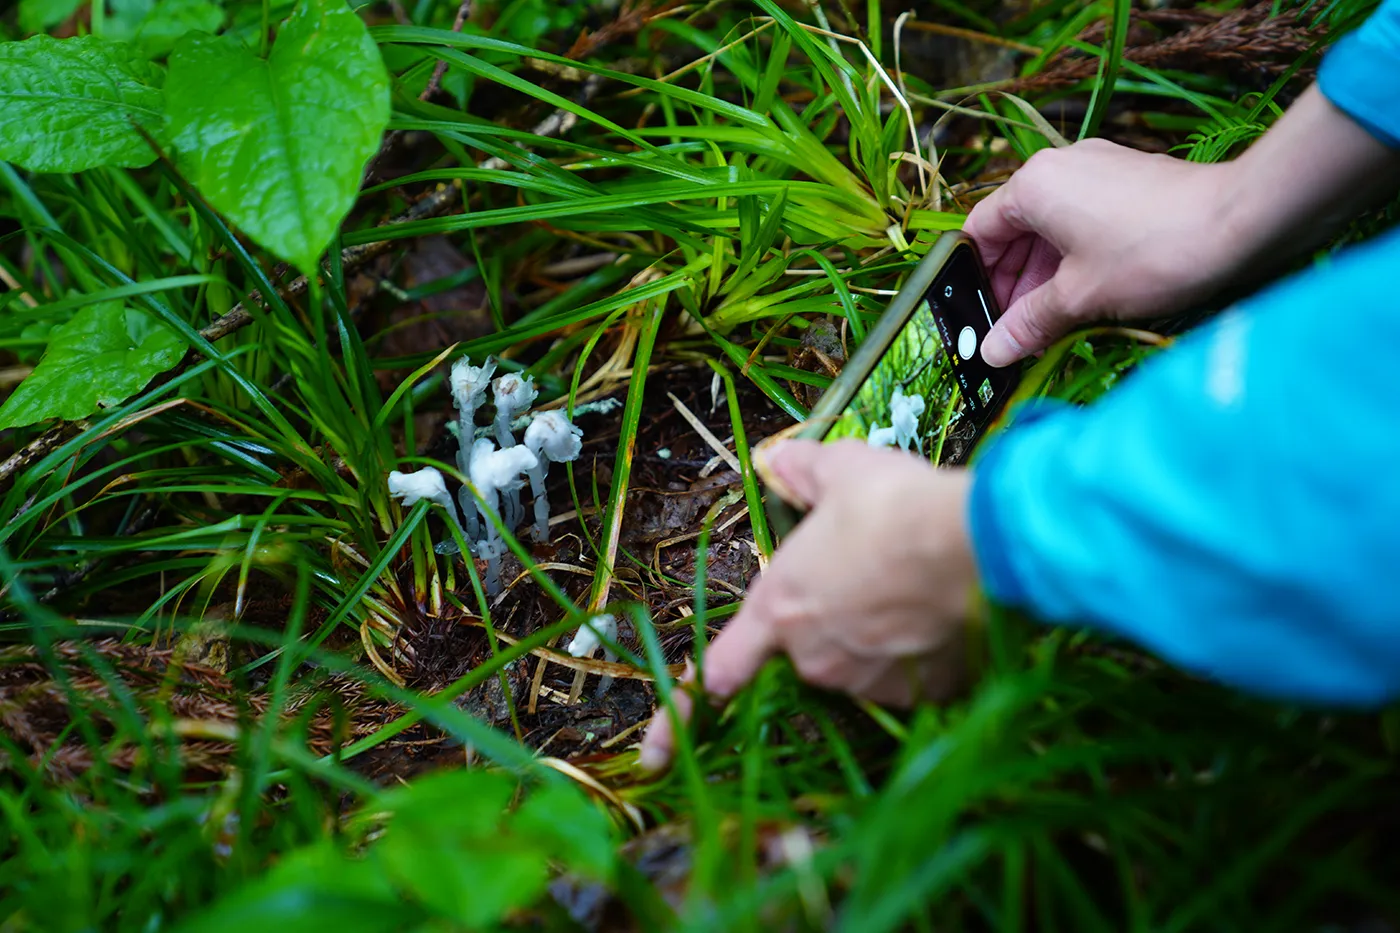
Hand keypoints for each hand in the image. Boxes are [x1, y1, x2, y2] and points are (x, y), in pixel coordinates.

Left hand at [638, 440, 976, 772]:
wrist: (976, 542)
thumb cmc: (894, 505)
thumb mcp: (840, 470)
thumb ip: (802, 471)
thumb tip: (780, 459)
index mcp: (781, 608)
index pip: (721, 670)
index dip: (681, 713)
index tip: (652, 754)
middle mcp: (817, 656)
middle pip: (809, 649)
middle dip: (833, 619)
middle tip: (870, 570)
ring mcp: (871, 680)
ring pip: (863, 663)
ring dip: (880, 635)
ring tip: (915, 582)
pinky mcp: (924, 691)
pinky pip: (914, 675)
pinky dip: (923, 652)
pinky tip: (944, 609)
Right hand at [964, 138, 1239, 366]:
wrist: (1242, 222)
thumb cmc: (1152, 252)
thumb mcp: (1079, 297)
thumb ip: (1028, 323)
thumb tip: (994, 351)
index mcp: (1034, 185)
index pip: (978, 232)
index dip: (973, 280)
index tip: (978, 318)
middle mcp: (1060, 168)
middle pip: (1013, 232)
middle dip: (1011, 285)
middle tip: (1012, 333)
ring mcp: (1097, 171)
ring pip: (1050, 230)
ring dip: (1043, 279)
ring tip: (1047, 325)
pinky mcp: (1128, 183)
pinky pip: (1082, 223)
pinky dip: (1074, 261)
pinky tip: (1084, 298)